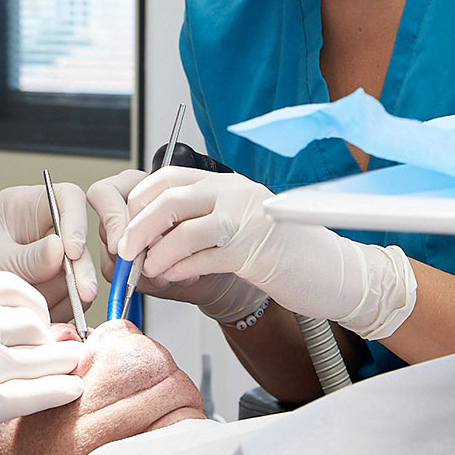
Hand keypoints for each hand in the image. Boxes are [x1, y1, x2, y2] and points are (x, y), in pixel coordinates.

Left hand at [0, 184, 97, 323]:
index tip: (72, 252)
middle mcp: (44, 226)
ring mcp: (55, 255)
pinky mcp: (61, 280)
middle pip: (80, 238)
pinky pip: (77, 294)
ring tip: (38, 306)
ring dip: (67, 293)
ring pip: (81, 271)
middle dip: (80, 270)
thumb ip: (26, 258)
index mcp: (24, 205)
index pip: (66, 197)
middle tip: (80, 293)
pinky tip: (45, 312)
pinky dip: (65, 306)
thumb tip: (59, 250)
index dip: (76, 221)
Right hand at [0, 272, 85, 454]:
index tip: (39, 317)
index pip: (9, 285)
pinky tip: (69, 391)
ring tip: (71, 366)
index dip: (34, 303)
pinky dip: (61, 391)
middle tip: (58, 345)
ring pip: (44, 354)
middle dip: (51, 334)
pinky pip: (38, 393)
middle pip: (33, 319)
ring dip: (63, 361)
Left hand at [86, 168, 266, 322]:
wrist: (329, 270)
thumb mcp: (237, 223)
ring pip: (182, 231)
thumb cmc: (280, 249)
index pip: (169, 177)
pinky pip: (203, 260)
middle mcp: (234, 193)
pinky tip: (172, 277)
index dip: (140, 199)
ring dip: (157, 254)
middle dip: (139, 227)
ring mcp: (244, 220)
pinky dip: (180, 270)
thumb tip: (148, 235)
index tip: (127, 223)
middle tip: (125, 250)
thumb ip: (200, 221)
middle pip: (169, 200)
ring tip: (148, 269)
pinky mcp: (252, 253)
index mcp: (226, 183)